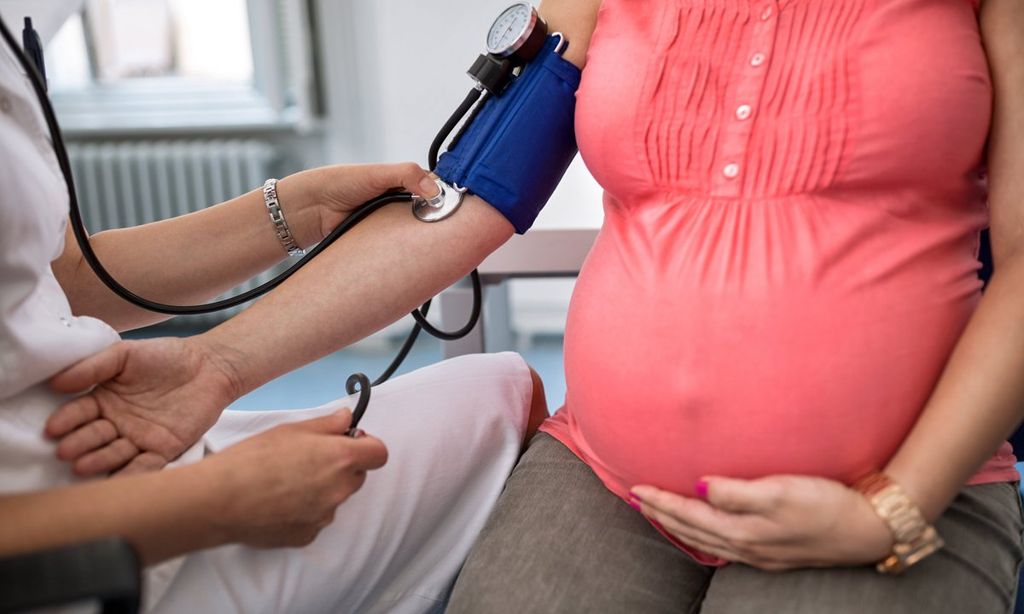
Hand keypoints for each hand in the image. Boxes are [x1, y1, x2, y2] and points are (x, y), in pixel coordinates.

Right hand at [46, 337, 240, 475]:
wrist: (209, 366)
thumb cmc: (164, 357)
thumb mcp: (125, 354)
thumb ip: (93, 367)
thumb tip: (56, 382)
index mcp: (104, 401)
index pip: (79, 413)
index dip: (66, 420)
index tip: (53, 429)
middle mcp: (117, 423)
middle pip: (94, 436)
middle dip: (79, 444)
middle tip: (65, 452)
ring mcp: (139, 439)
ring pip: (115, 454)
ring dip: (99, 461)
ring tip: (82, 466)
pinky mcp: (164, 450)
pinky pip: (146, 465)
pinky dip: (132, 474)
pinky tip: (118, 481)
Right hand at [204, 410, 387, 547]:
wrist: (220, 500)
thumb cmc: (253, 459)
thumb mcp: (291, 429)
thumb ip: (327, 425)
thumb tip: (346, 419)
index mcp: (341, 458)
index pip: (379, 454)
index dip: (367, 446)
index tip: (349, 442)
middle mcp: (339, 490)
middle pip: (357, 476)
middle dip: (341, 467)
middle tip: (309, 459)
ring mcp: (324, 516)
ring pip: (334, 498)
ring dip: (322, 490)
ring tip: (286, 481)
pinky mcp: (307, 536)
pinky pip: (315, 519)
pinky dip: (304, 511)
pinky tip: (277, 502)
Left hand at [278, 162, 440, 247]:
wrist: (313, 208)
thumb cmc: (340, 183)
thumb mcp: (378, 174)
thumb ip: (407, 175)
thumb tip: (435, 190)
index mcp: (400, 180)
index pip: (432, 186)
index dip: (443, 194)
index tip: (455, 204)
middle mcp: (398, 200)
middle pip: (428, 210)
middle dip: (437, 217)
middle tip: (448, 224)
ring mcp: (390, 220)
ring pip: (415, 230)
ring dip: (421, 233)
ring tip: (434, 238)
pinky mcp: (382, 239)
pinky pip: (400, 245)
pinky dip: (406, 247)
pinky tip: (414, 249)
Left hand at [630, 475, 893, 570]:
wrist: (870, 529)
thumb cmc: (827, 505)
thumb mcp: (781, 492)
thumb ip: (737, 492)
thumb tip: (700, 485)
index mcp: (743, 532)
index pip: (689, 515)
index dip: (661, 501)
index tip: (635, 488)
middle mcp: (747, 547)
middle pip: (692, 531)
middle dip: (661, 515)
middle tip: (636, 500)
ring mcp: (761, 553)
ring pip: (706, 541)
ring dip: (679, 526)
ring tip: (660, 513)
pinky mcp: (776, 551)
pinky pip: (725, 545)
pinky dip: (704, 534)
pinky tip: (706, 529)